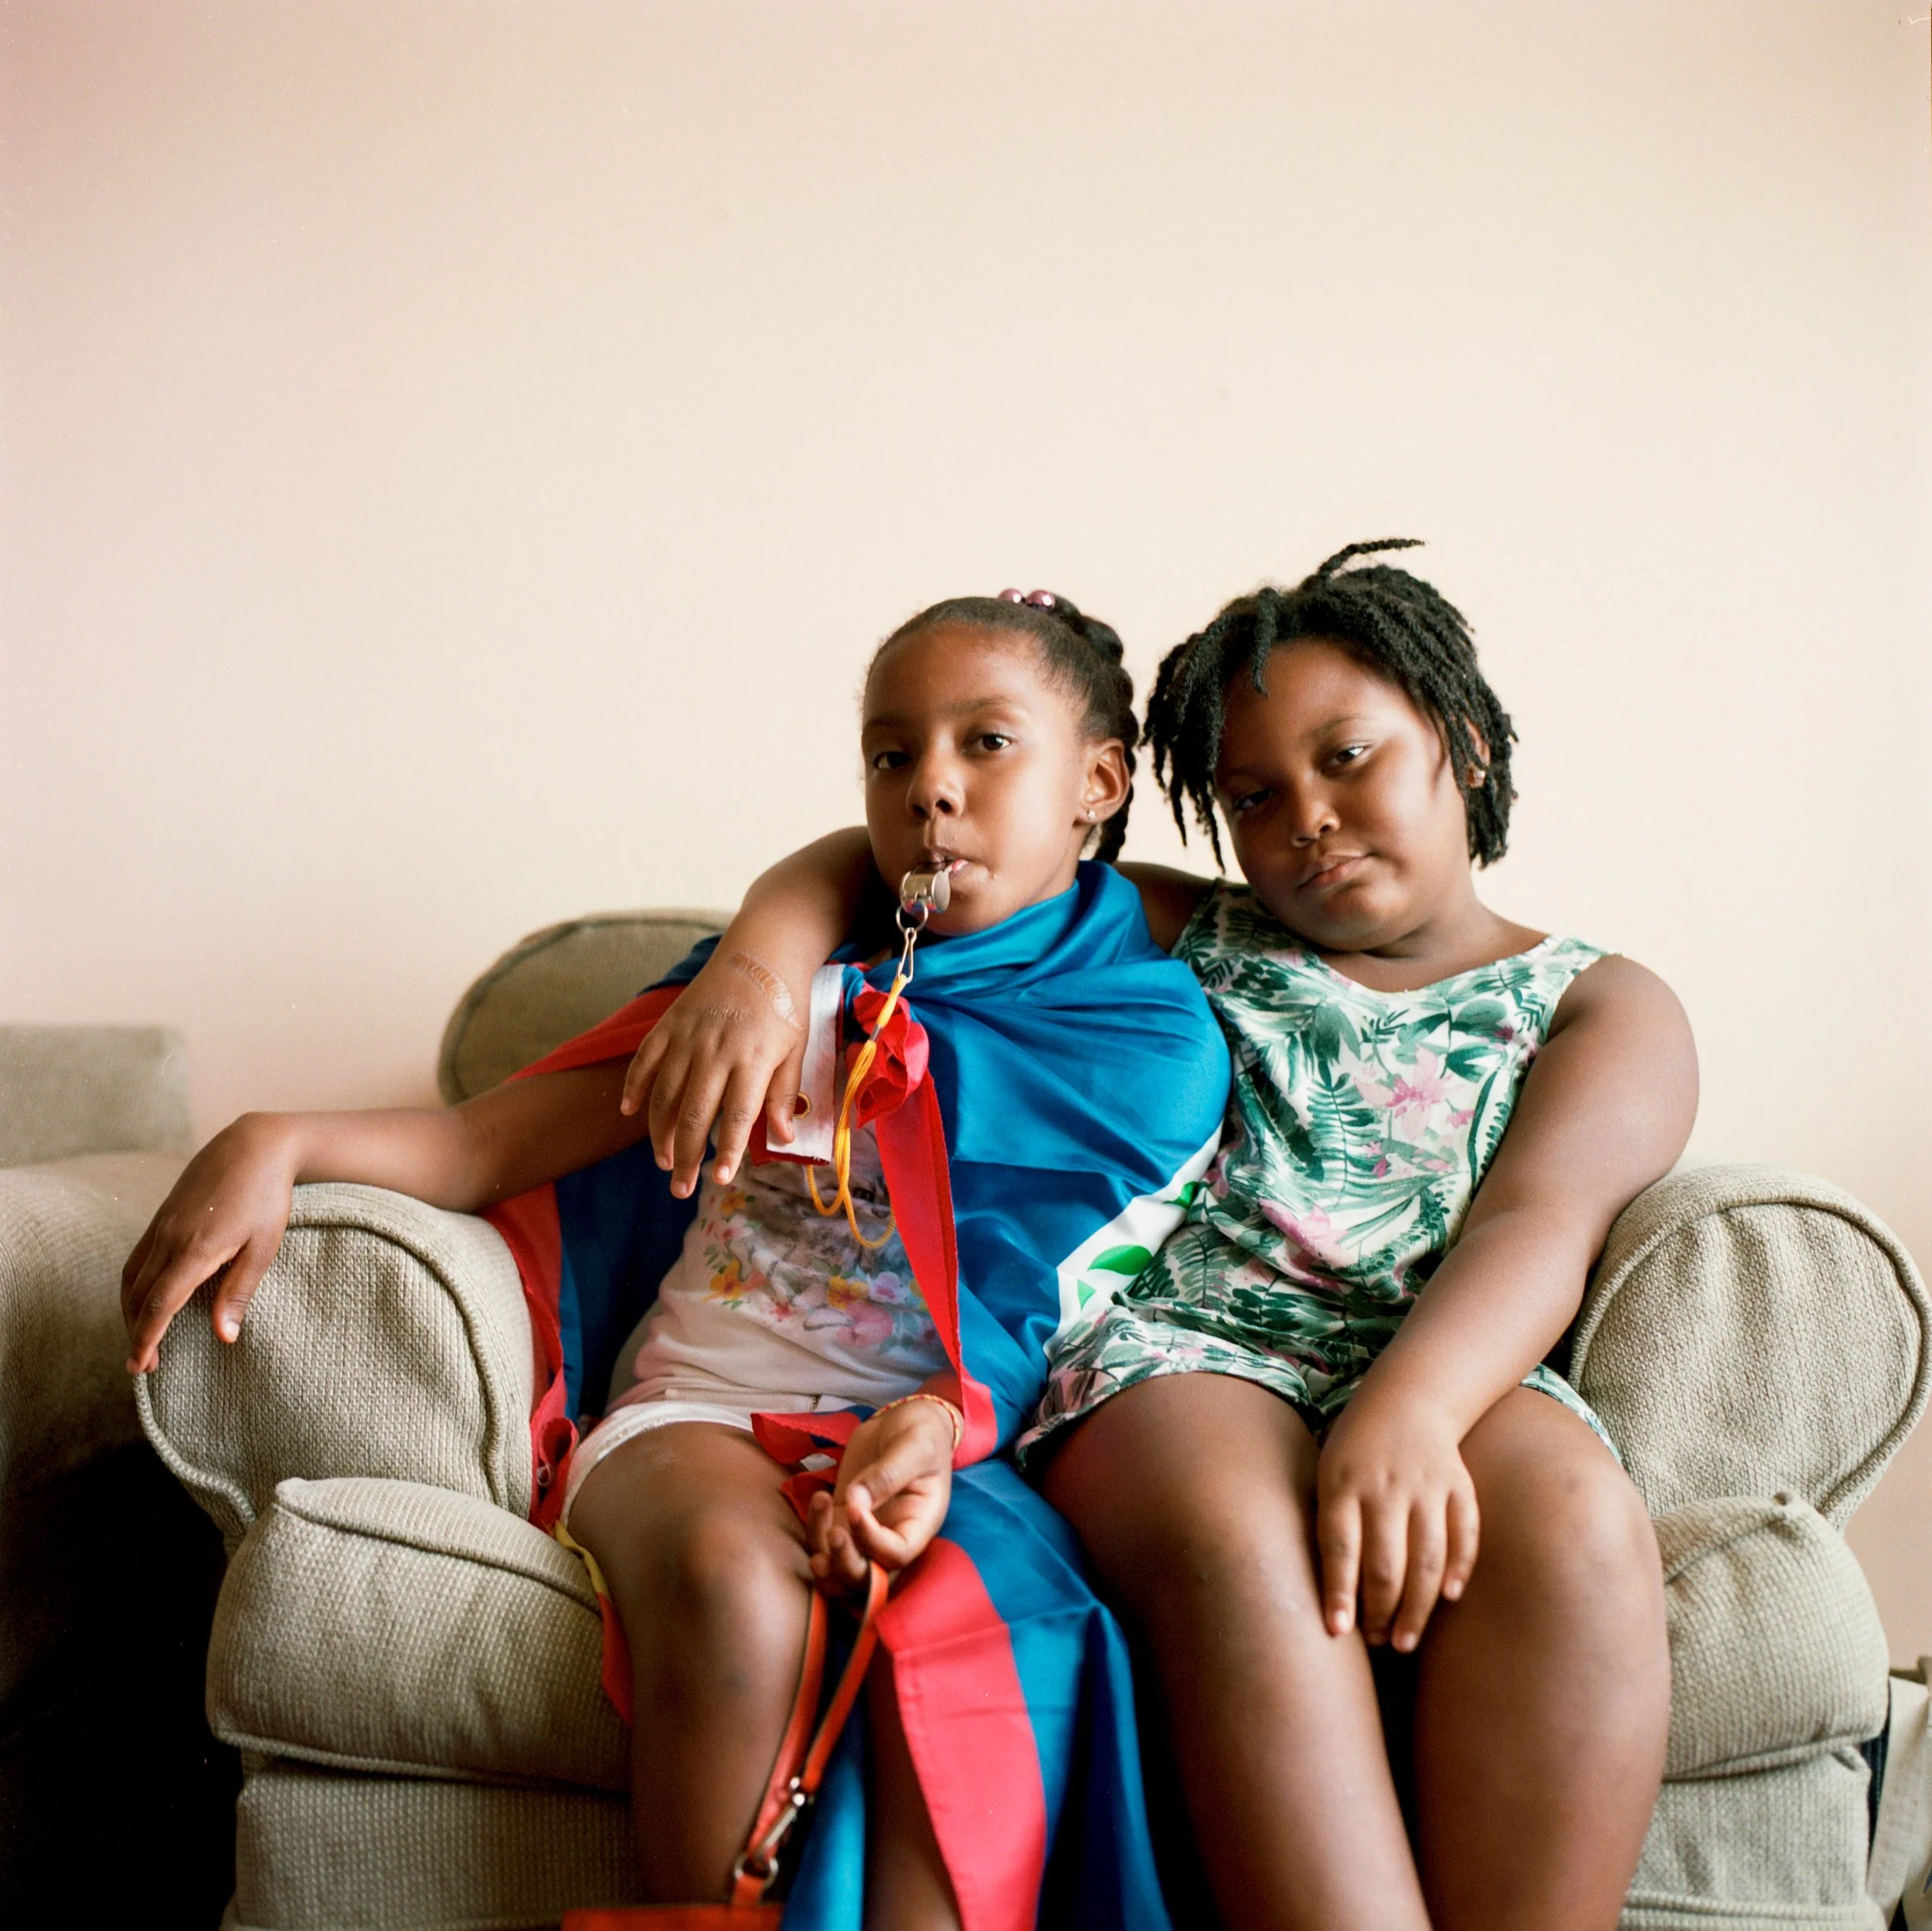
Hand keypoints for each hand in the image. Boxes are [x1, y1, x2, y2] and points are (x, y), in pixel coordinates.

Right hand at [121, 1113, 300, 1373]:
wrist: (254, 1144)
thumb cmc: (267, 1196)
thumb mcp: (264, 1246)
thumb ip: (239, 1292)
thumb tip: (224, 1337)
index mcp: (196, 1249)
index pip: (159, 1305)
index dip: (146, 1339)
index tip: (140, 1365)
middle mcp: (170, 1238)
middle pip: (139, 1297)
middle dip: (136, 1333)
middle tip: (144, 1366)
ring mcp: (162, 1225)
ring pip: (132, 1278)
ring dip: (130, 1312)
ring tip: (141, 1339)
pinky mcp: (162, 1217)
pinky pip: (137, 1258)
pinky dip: (133, 1286)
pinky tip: (144, 1299)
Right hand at [621, 949, 808, 1198]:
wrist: (760, 953)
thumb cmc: (784, 1006)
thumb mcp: (796, 1048)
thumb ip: (785, 1093)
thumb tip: (783, 1138)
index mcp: (753, 1058)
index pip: (737, 1114)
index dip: (728, 1150)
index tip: (720, 1179)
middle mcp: (717, 1050)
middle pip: (695, 1113)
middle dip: (687, 1156)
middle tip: (681, 1189)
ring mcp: (688, 1036)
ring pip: (665, 1094)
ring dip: (660, 1132)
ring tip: (664, 1161)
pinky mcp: (669, 1024)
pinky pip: (644, 1060)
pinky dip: (634, 1086)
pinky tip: (630, 1112)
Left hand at [806, 1397, 956, 1596]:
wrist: (904, 1422)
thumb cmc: (921, 1433)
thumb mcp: (915, 1446)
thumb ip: (889, 1473)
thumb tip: (856, 1500)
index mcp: (919, 1525)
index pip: (896, 1555)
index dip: (873, 1543)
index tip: (856, 1509)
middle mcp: (893, 1537)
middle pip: (867, 1578)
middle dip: (846, 1565)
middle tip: (834, 1533)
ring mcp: (864, 1532)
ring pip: (840, 1569)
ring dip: (824, 1558)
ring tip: (821, 1520)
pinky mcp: (842, 1519)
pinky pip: (823, 1542)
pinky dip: (814, 1529)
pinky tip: (820, 1497)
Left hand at [1314, 1393, 1479, 1652]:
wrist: (1406, 1399)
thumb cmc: (1355, 1449)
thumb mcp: (1328, 1473)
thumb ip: (1330, 1524)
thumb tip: (1332, 1594)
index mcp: (1342, 1483)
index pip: (1339, 1547)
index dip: (1339, 1592)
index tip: (1338, 1631)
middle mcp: (1385, 1486)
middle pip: (1385, 1564)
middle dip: (1380, 1612)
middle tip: (1377, 1641)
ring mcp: (1426, 1486)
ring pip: (1427, 1559)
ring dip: (1418, 1608)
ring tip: (1405, 1640)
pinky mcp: (1458, 1485)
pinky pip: (1464, 1535)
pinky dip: (1459, 1570)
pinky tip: (1448, 1598)